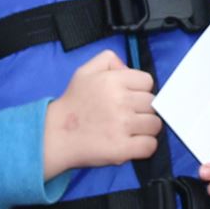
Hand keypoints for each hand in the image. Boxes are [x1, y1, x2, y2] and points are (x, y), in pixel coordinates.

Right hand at [42, 50, 159, 178]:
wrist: (55, 135)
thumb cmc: (72, 104)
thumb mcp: (85, 71)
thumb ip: (108, 60)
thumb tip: (128, 68)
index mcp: (113, 80)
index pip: (147, 81)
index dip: (139, 90)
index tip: (128, 97)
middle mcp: (120, 101)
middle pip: (152, 103)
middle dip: (142, 109)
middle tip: (127, 115)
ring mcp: (123, 126)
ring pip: (154, 124)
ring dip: (145, 128)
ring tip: (130, 130)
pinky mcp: (122, 149)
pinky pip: (150, 146)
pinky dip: (144, 146)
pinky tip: (132, 144)